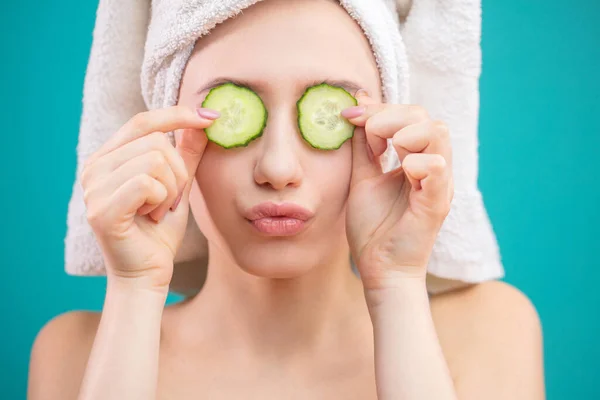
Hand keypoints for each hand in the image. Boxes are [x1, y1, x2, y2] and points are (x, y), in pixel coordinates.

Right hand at [80, 106, 217, 290]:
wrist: (147, 274)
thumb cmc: (159, 231)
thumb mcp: (178, 186)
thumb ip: (186, 155)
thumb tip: (201, 121)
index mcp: (108, 157)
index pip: (143, 122)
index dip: (177, 115)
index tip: (211, 118)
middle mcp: (94, 168)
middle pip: (156, 142)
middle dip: (178, 172)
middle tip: (170, 200)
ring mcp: (93, 188)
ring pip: (154, 161)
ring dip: (170, 190)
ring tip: (158, 211)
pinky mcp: (101, 209)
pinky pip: (148, 184)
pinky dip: (162, 201)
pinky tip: (152, 218)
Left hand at [343, 92, 453, 290]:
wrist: (379, 268)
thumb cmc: (374, 227)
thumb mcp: (362, 177)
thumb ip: (362, 145)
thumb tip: (359, 105)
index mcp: (418, 159)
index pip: (411, 115)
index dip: (380, 108)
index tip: (349, 114)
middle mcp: (433, 168)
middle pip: (425, 117)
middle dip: (389, 116)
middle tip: (365, 134)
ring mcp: (438, 184)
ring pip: (437, 133)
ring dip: (404, 134)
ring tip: (383, 154)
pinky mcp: (436, 203)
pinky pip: (436, 167)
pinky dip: (414, 162)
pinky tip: (398, 172)